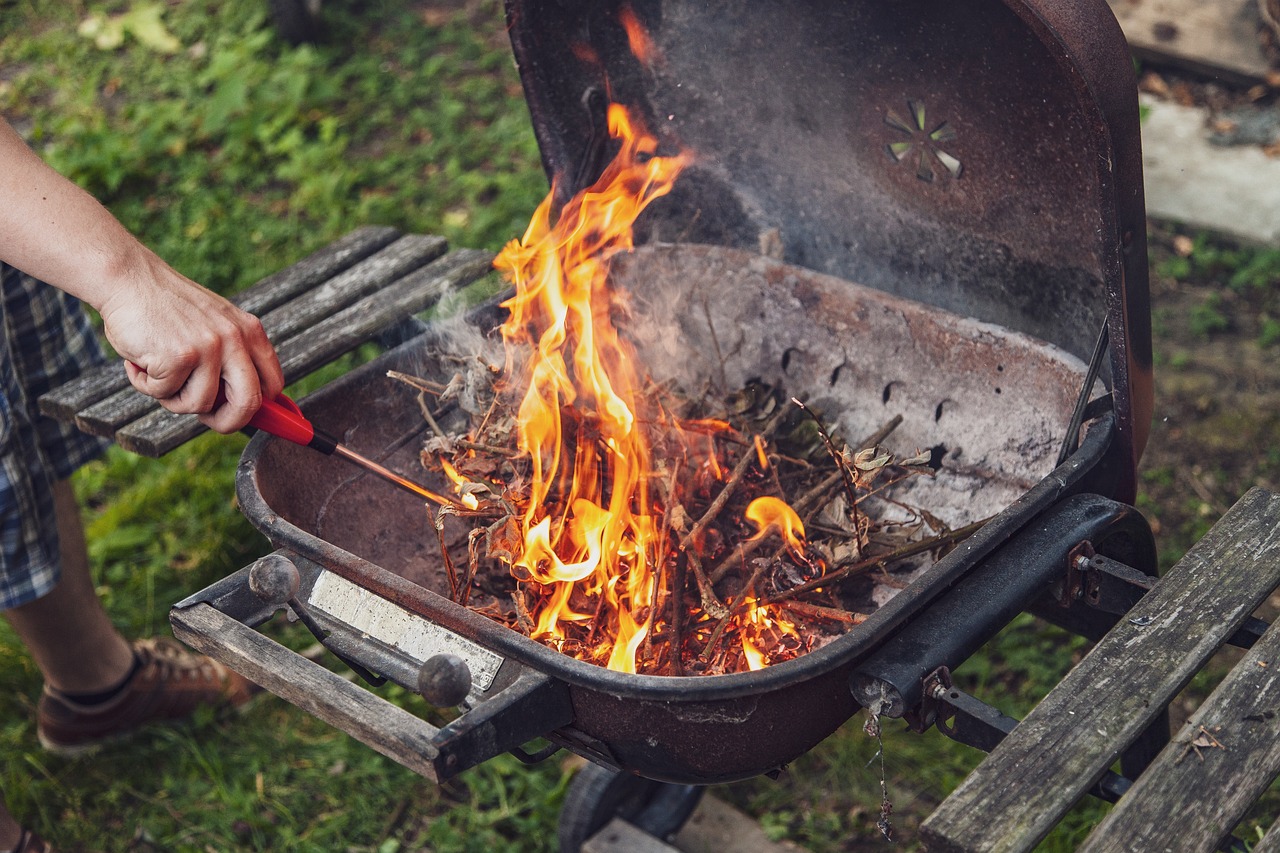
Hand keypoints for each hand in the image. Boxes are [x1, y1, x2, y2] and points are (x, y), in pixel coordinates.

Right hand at [98, 253, 282, 433]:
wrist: (128, 279)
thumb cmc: (168, 308)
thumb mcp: (216, 324)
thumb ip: (233, 358)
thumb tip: (247, 407)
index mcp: (250, 331)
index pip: (273, 384)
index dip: (257, 409)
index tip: (238, 415)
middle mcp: (235, 339)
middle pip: (248, 404)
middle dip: (227, 422)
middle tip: (206, 418)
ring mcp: (208, 348)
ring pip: (199, 405)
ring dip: (173, 399)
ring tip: (158, 372)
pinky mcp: (178, 357)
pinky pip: (164, 394)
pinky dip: (145, 385)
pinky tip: (140, 361)